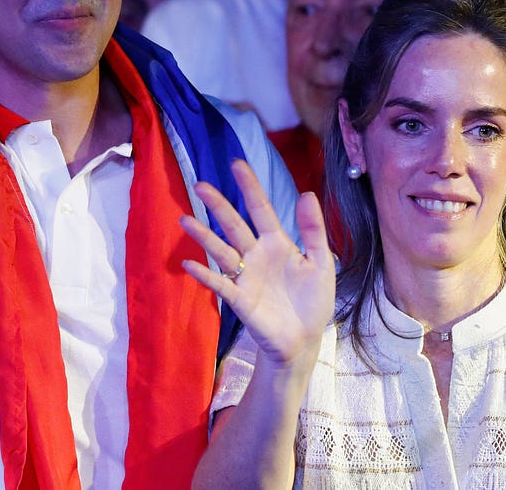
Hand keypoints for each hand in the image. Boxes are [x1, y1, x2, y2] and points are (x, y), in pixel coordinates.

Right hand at [180, 159, 333, 364]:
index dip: (250, 187)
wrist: (304, 340)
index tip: (237, 164)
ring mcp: (245, 276)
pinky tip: (189, 264)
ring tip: (184, 220)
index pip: (261, 210)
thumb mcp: (321, 263)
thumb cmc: (312, 301)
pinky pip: (219, 283)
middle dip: (218, 205)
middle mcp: (256, 255)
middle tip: (200, 185)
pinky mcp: (239, 299)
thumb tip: (307, 194)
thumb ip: (314, 230)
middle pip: (234, 225)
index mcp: (277, 243)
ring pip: (221, 250)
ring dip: (203, 236)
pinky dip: (204, 274)